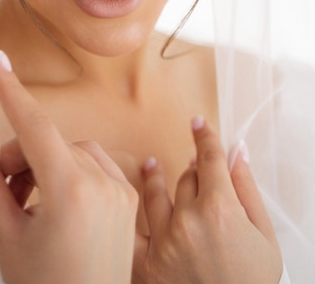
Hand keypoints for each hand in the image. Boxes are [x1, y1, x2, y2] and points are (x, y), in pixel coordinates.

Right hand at [0, 52, 137, 283]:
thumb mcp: (5, 237)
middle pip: (50, 141)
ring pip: (73, 150)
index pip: (34, 126)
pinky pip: (94, 164)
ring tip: (27, 200)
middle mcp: (103, 183)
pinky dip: (70, 171)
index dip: (12, 91)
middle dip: (19, 157)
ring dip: (45, 163)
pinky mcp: (129, 199)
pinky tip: (55, 202)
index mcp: (71, 191)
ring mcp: (121, 190)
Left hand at [133, 118, 282, 283]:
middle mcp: (188, 220)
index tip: (198, 122)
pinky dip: (129, 211)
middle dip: (193, 168)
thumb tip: (237, 150)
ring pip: (156, 193)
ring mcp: (163, 242)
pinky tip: (128, 196)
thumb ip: (247, 188)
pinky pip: (131, 229)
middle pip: (186, 177)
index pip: (209, 158)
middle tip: (194, 164)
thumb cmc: (253, 282)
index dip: (204, 137)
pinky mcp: (146, 264)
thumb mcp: (264, 234)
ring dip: (154, 176)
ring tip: (150, 165)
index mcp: (220, 209)